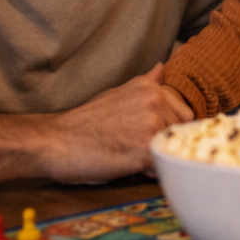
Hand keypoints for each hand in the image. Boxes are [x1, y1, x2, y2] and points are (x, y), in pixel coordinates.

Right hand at [43, 64, 192, 183]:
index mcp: (150, 87)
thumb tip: (162, 67)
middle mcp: (155, 99)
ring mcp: (152, 122)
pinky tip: (127, 164)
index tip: (145, 135)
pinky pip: (163, 166)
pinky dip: (150, 172)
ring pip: (173, 149)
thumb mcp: (116, 94)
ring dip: (157, 158)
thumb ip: (145, 85)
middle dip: (165, 144)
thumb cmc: (84, 124)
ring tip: (127, 155)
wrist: (56, 142)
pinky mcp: (145, 148)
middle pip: (183, 133)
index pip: (183, 114)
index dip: (167, 130)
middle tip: (134, 147)